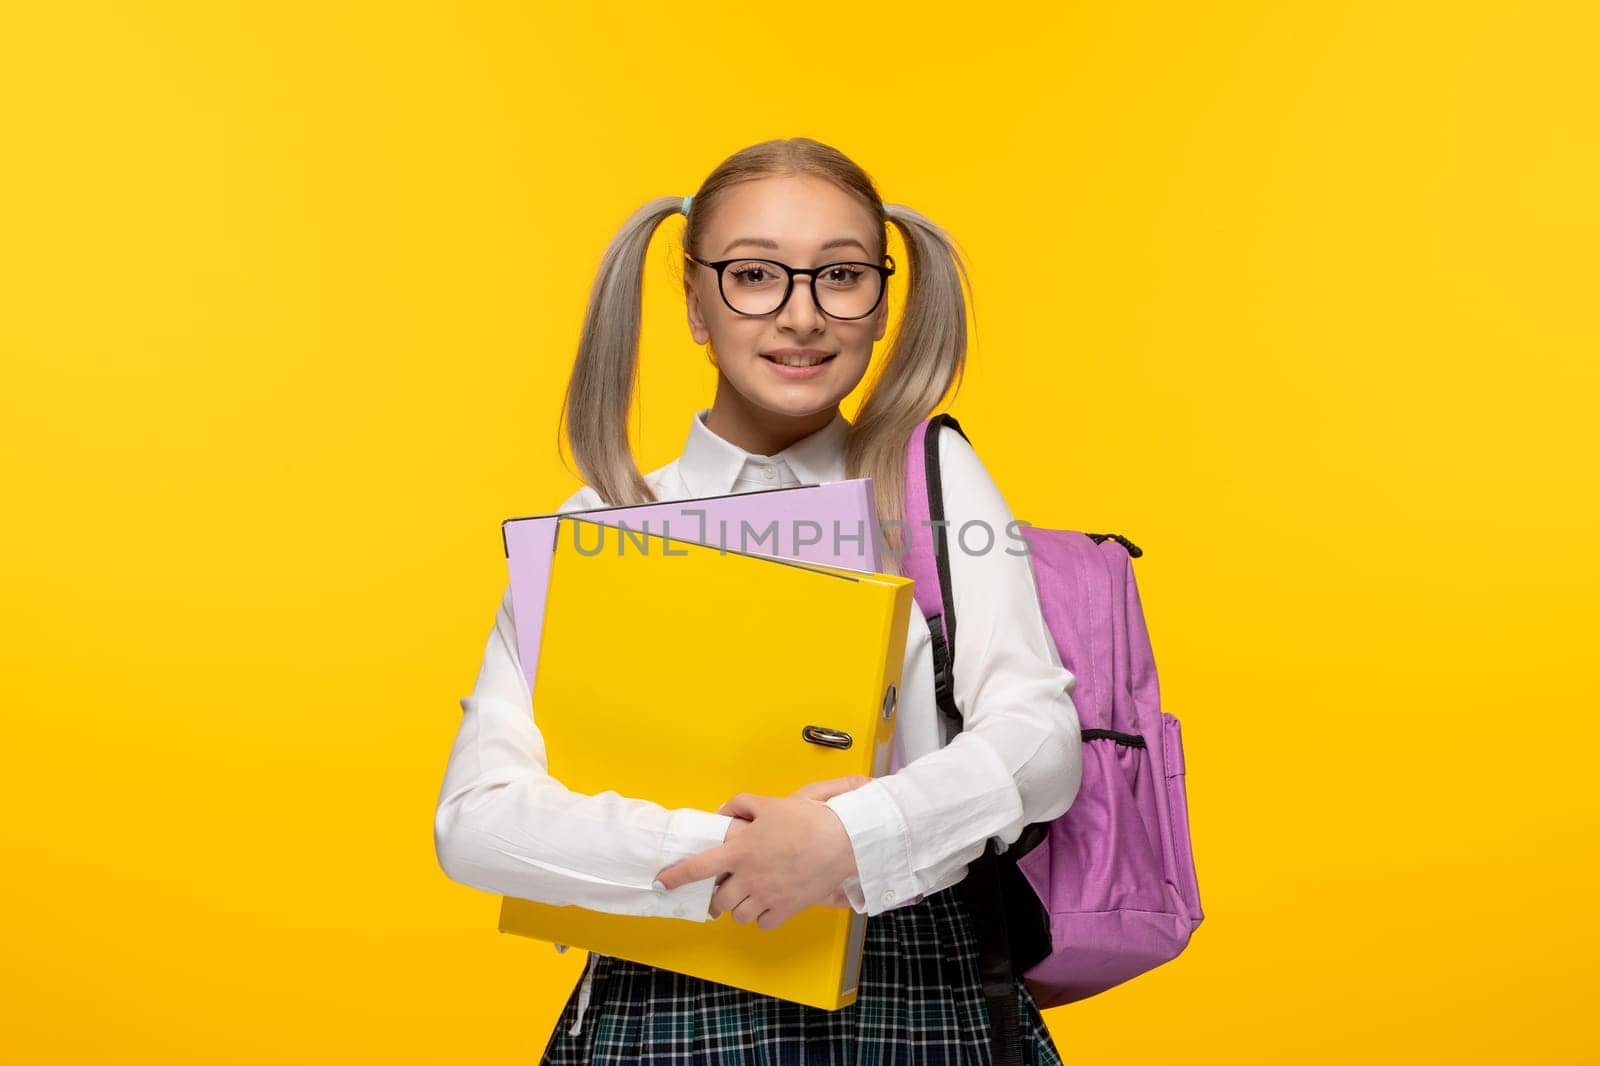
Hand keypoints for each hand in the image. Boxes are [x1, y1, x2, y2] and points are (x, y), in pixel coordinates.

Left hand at [656, 778, 870, 928]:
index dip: (675, 877)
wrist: (841, 841)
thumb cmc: (805, 820)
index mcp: (739, 852)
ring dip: (738, 908)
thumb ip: (740, 805)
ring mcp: (767, 897)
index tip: (661, 883)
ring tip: (747, 896)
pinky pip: (763, 923)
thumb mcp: (769, 803)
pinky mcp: (786, 909)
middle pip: (719, 900)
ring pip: (738, 915)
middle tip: (724, 888)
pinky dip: (761, 917)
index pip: (698, 867)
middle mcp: (748, 879)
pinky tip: (768, 904)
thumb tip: (724, 812)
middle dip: (717, 897)